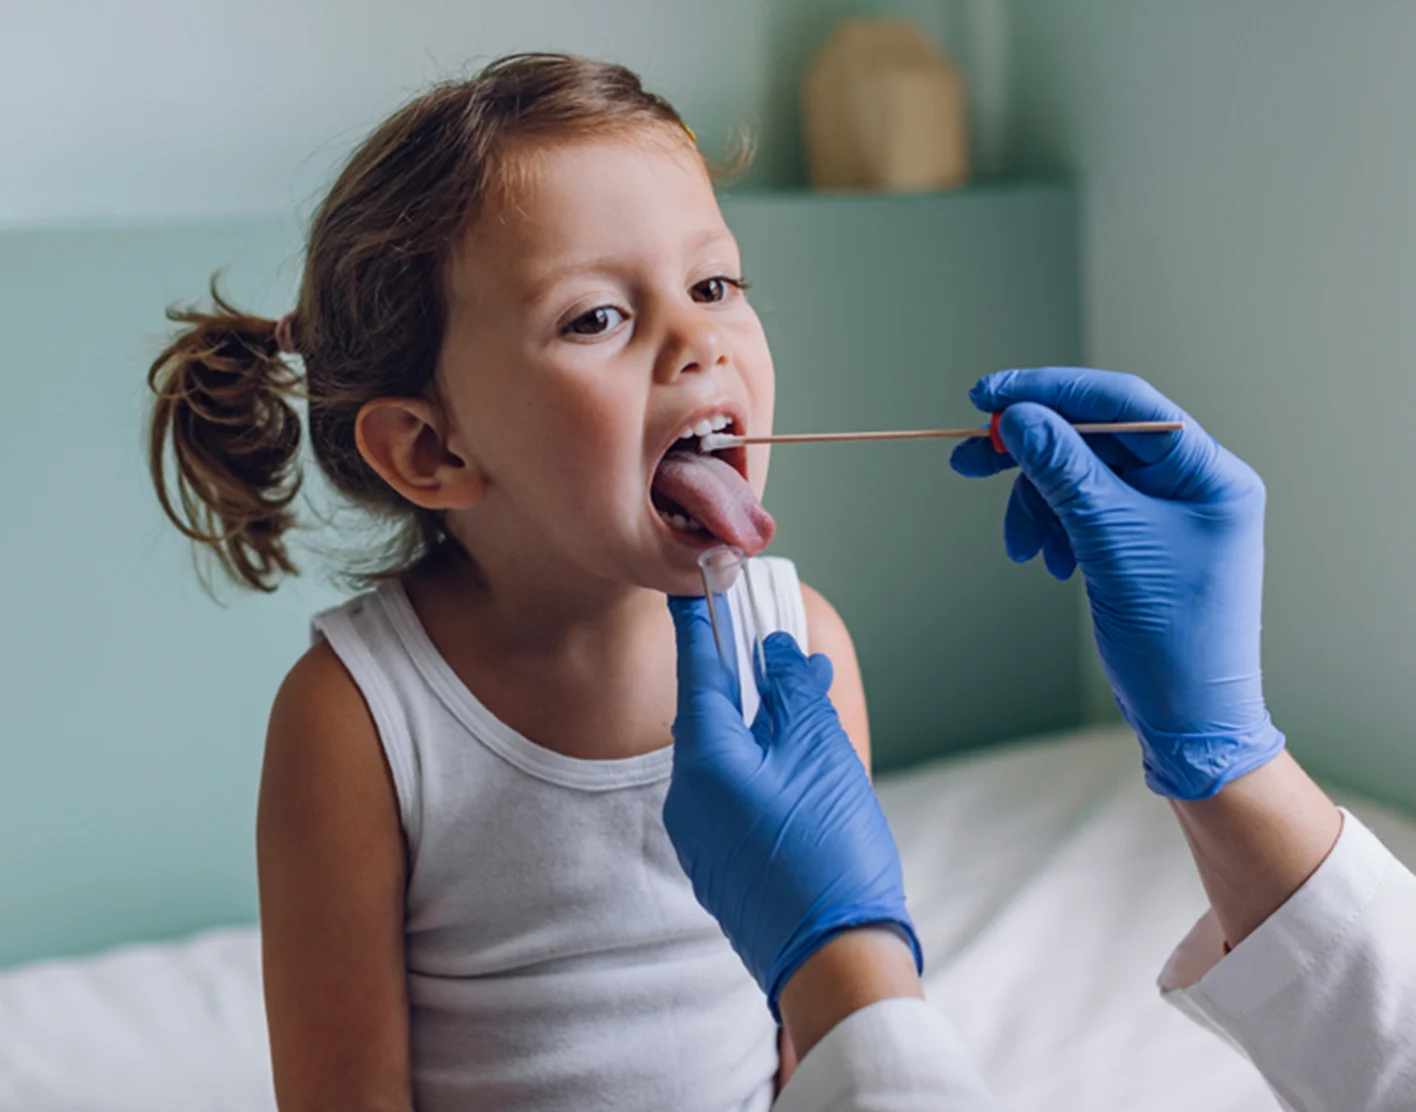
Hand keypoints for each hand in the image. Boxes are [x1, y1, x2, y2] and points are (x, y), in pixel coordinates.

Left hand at [664, 596, 920, 1017]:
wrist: (835, 963)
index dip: (700, 625)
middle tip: (776, 644)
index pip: (696, 672)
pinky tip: (800, 760)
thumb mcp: (821, 753)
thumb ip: (794, 693)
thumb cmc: (830, 852)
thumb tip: (776, 653)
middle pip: (711, 715)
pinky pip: (734, 795)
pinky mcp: (720, 864)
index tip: (694, 587)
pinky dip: (762, 766)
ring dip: (762, 724)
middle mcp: (688, 797)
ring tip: (808, 699)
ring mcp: (700, 836)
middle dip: (746, 679)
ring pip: (727, 757)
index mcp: (705, 761)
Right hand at [951, 368, 1284, 799]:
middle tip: (970, 458)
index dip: (1052, 391)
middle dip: (1032, 452)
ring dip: (1037, 504)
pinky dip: (1052, 529)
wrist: (1188, 719)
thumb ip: (1067, 473)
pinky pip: (1080, 511)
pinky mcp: (1138, 541)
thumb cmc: (1173, 639)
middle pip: (1095, 438)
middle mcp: (1191, 484)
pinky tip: (1047, 562)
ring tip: (1020, 548)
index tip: (989, 396)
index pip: (1124, 403)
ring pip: (1078, 476)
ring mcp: (1164, 514)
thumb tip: (1021, 417)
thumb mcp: (1112, 545)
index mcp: (1208, 473)